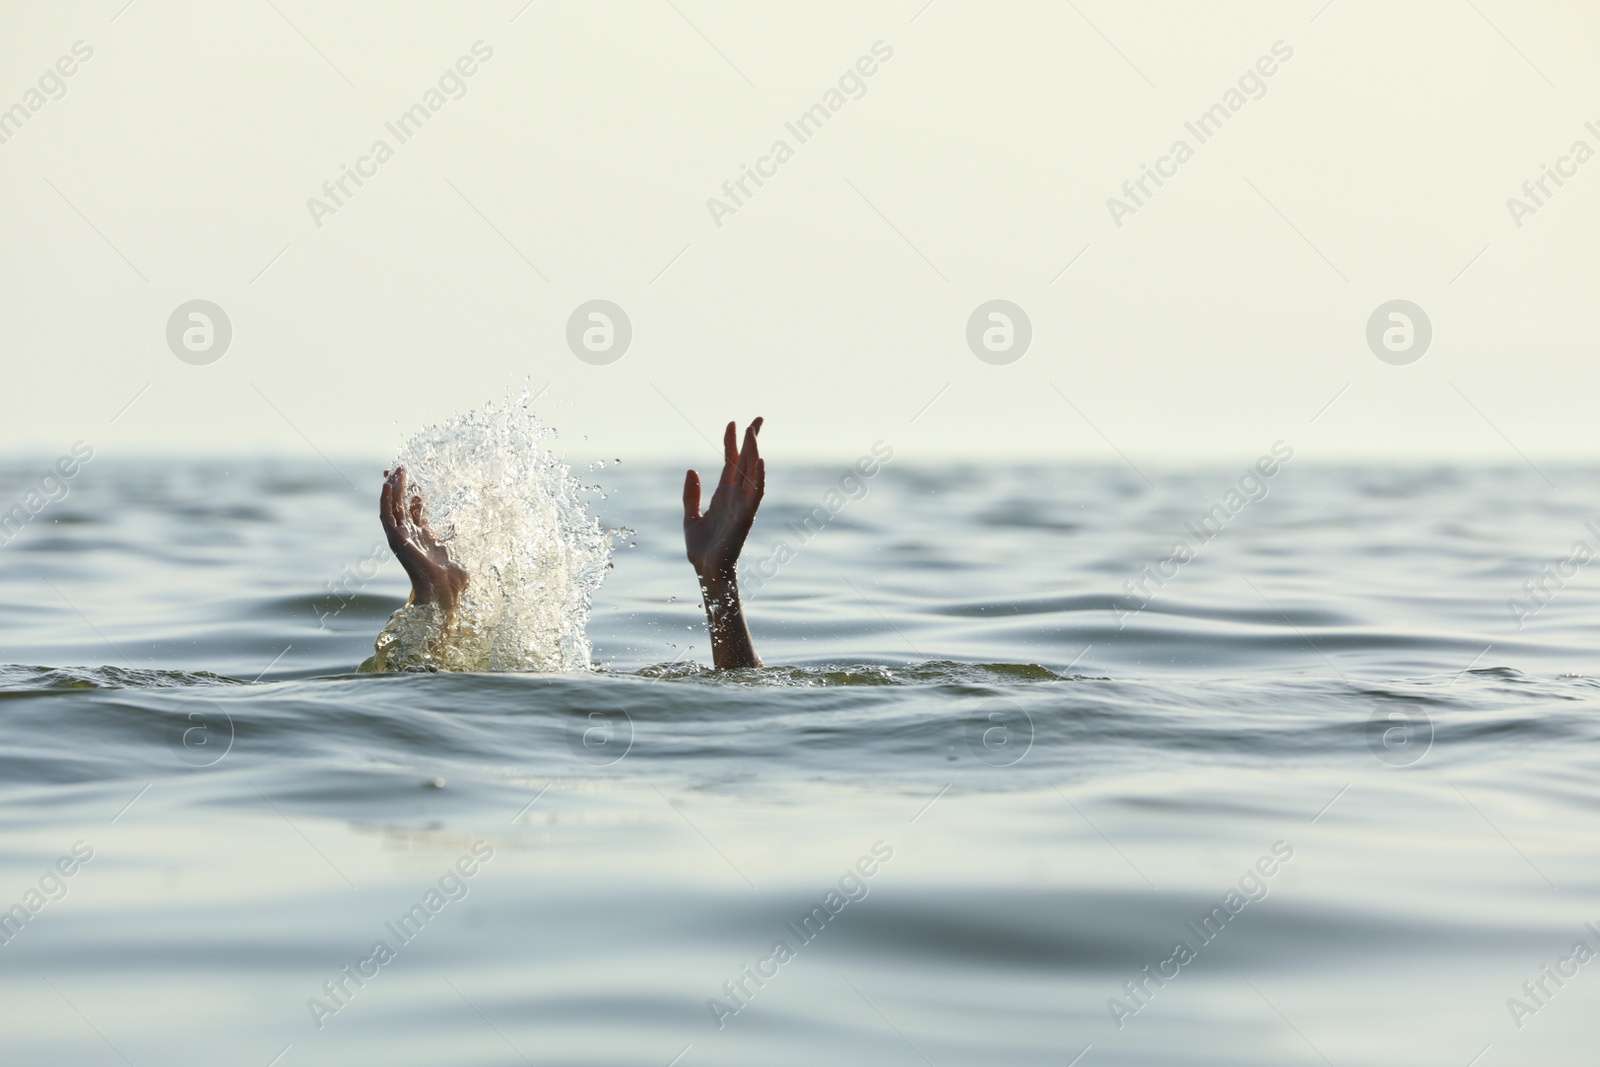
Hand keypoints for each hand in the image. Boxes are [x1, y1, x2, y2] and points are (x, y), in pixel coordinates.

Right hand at [380, 466, 468, 616]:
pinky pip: (387, 516)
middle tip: (401, 468)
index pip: (415, 511)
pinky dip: (386, 501)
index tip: (416, 479)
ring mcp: (401, 536)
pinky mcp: (395, 539)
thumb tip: (455, 524)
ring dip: (393, 489)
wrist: (441, 591)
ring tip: (394, 471)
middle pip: (401, 506)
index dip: (414, 495)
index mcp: (422, 536)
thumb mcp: (452, 549)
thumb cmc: (451, 578)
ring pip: (393, 507)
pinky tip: (387, 486)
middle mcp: (409, 535)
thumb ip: (451, 535)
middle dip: (401, 487)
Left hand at [683, 418, 763, 577]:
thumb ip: (691, 494)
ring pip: (752, 473)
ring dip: (755, 452)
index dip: (731, 441)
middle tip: (758, 418)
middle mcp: (736, 496)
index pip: (730, 462)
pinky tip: (761, 461)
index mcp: (723, 494)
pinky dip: (759, 478)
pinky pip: (756, 494)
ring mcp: (743, 505)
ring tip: (754, 431)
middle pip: (746, 461)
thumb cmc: (701, 549)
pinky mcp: (746, 517)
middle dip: (752, 439)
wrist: (706, 571)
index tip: (732, 422)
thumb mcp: (690, 516)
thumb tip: (692, 469)